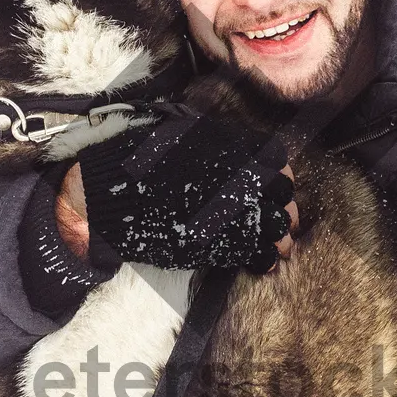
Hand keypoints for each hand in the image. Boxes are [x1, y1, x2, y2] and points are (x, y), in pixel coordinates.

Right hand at [55, 162, 296, 263]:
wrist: (114, 191)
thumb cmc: (144, 159)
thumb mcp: (185, 135)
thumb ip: (218, 145)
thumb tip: (242, 155)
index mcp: (233, 149)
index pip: (276, 162)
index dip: (278, 177)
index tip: (273, 185)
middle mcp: (240, 179)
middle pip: (281, 195)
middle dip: (282, 207)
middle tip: (280, 217)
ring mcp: (232, 212)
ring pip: (275, 225)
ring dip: (279, 235)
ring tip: (278, 243)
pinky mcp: (219, 243)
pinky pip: (256, 253)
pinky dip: (264, 258)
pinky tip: (264, 261)